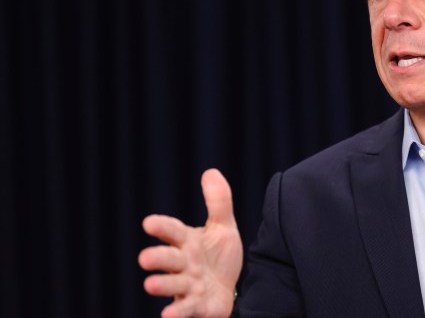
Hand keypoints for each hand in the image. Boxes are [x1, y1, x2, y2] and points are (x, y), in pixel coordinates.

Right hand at [139, 168, 243, 317]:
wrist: (229, 290)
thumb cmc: (218, 257)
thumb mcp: (223, 228)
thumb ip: (218, 202)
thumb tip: (210, 171)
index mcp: (187, 242)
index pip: (173, 232)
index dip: (162, 227)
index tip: (149, 223)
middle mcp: (183, 264)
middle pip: (169, 259)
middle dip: (158, 258)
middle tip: (145, 258)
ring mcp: (187, 287)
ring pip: (172, 285)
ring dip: (162, 285)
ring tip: (149, 284)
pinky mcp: (196, 306)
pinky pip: (185, 310)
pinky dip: (176, 313)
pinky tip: (167, 315)